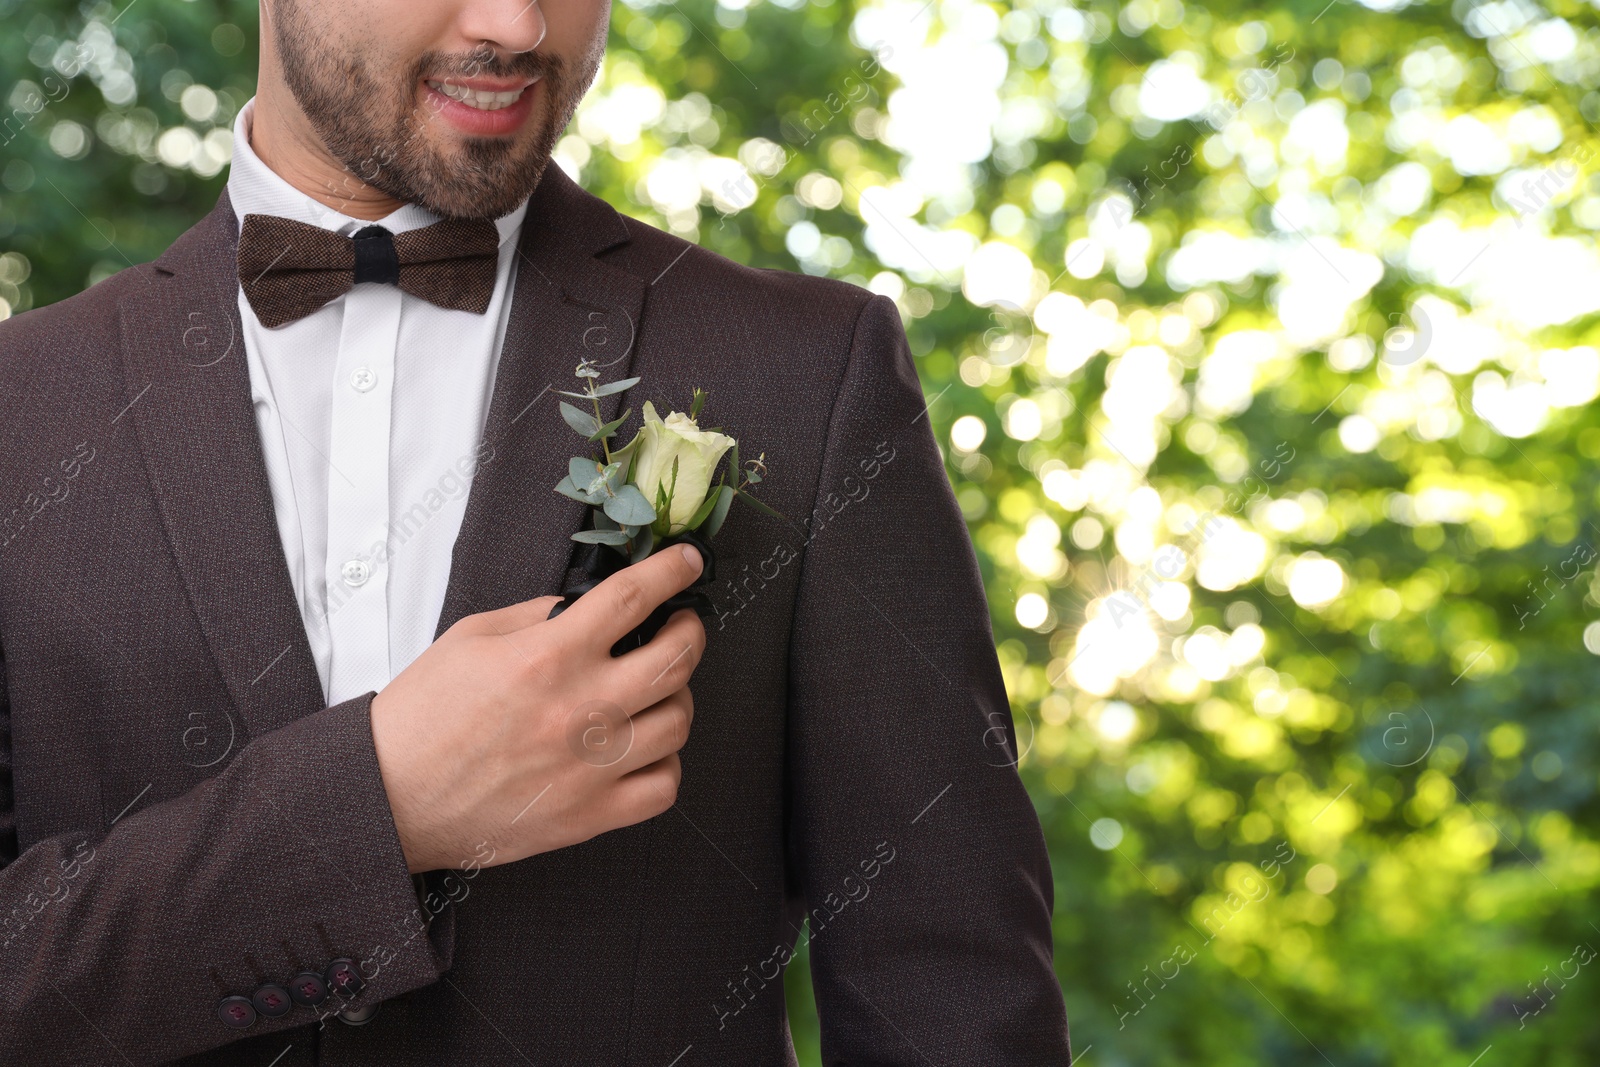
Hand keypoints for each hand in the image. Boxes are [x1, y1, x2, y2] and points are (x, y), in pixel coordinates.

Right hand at [370, 543, 706, 872]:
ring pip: (679, 722)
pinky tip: (646, 750)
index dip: (672, 570)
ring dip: (679, 697)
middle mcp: (580, 708)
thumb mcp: (471, 638)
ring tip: (660, 690)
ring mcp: (591, 766)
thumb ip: (538, 615)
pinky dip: (666, 764)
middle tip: (681, 625)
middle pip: (676, 658)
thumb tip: (586, 606)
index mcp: (549, 656)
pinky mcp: (590, 815)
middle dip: (690, 631)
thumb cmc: (423, 718)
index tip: (687, 561)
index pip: (634, 597)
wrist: (390, 796)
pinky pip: (664, 787)